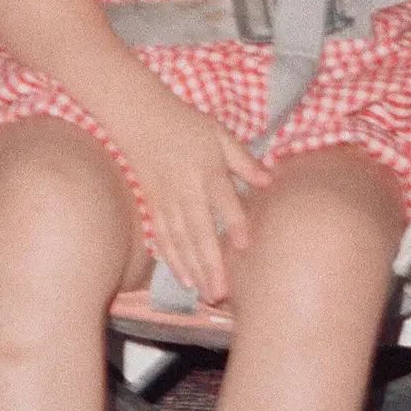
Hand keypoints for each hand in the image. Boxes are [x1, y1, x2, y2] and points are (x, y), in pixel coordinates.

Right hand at [112, 83, 269, 302]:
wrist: (140, 117)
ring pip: (180, 241)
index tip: (245, 246)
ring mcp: (166, 200)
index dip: (234, 223)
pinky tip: (185, 279)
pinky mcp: (152, 206)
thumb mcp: (219, 134)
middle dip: (211, 263)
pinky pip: (163, 238)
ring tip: (207, 293)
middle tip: (222, 292)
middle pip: (199, 231)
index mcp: (207, 170)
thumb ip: (243, 160)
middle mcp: (186, 190)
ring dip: (194, 269)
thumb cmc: (185, 124)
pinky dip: (173, 260)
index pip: (223, 200)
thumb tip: (270, 181)